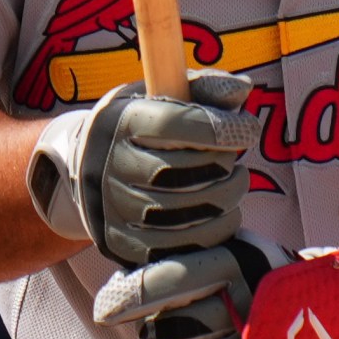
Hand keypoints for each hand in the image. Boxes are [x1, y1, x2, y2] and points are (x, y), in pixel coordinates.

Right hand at [24, 71, 259, 267]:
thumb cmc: (143, 126)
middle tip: (234, 162)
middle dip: (221, 166)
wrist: (90, 167)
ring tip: (234, 185)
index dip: (217, 127)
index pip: (171, 124)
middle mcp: (107, 165)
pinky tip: (223, 216)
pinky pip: (175, 250)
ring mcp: (111, 209)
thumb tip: (241, 91)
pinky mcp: (120, 244)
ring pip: (180, 216)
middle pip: (177, 172)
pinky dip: (211, 235)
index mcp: (120, 121)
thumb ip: (205, 88)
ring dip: (223, 202)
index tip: (248, 129)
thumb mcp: (165, 94)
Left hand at [92, 232, 288, 338]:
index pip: (172, 280)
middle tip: (152, 329)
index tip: (105, 310)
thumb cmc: (262, 279)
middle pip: (168, 328)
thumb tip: (116, 290)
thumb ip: (185, 259)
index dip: (132, 294)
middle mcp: (248, 308)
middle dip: (151, 331)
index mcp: (240, 264)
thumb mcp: (234, 250)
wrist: (332, 317)